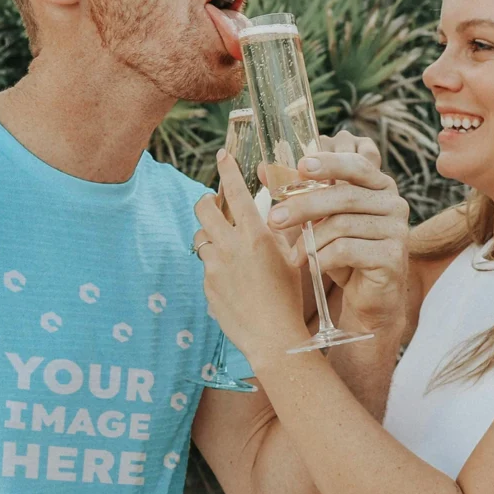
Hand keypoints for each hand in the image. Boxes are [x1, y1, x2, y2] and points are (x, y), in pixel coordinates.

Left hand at [194, 152, 309, 367]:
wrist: (274, 337)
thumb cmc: (289, 297)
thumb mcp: (292, 257)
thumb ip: (281, 231)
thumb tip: (278, 211)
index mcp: (255, 235)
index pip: (235, 191)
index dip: (227, 169)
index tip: (221, 156)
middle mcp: (230, 246)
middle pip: (203, 208)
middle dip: (206, 200)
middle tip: (214, 203)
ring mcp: (214, 267)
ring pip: (200, 237)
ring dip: (210, 236)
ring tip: (226, 246)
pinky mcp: (206, 286)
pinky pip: (206, 267)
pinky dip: (216, 266)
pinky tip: (234, 281)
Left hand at [266, 132, 409, 334]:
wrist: (369, 296)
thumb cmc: (344, 253)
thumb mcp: (321, 219)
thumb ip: (299, 193)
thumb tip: (262, 169)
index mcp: (379, 186)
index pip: (356, 164)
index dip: (329, 163)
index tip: (301, 166)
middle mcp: (394, 203)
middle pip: (344, 196)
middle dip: (304, 206)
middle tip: (274, 218)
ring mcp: (397, 230)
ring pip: (342, 224)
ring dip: (310, 240)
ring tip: (293, 255)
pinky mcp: (393, 257)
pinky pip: (347, 250)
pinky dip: (322, 258)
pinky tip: (311, 265)